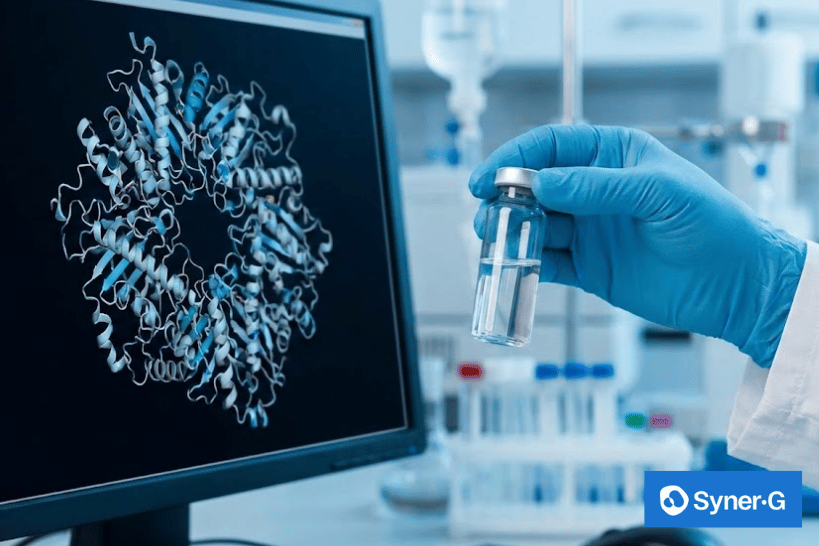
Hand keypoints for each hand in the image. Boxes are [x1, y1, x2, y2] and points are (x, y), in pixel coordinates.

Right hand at [469, 125, 806, 367]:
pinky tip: (514, 265)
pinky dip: (525, 264)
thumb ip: (598, 187)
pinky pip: (546, 263)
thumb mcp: (658, 192)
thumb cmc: (711, 224)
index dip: (514, 159)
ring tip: (494, 239)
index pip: (551, 147)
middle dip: (504, 197)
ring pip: (533, 225)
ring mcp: (587, 230)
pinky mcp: (586, 267)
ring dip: (509, 231)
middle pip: (533, 187)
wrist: (732, 284)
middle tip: (486, 212)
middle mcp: (593, 190)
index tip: (489, 177)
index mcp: (611, 156)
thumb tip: (541, 182)